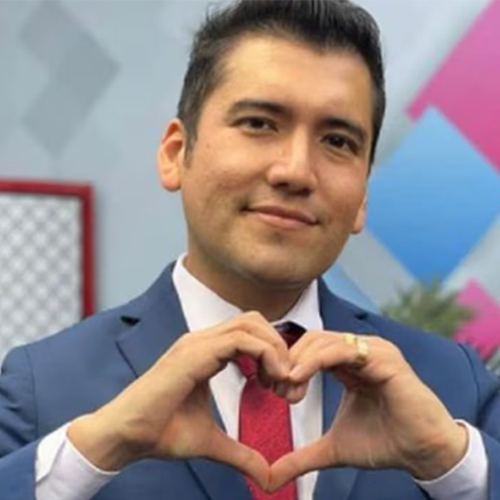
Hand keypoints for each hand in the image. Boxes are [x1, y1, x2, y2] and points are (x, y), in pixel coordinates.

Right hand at [68, 312, 290, 489]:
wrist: (126, 437)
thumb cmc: (162, 433)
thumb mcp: (212, 442)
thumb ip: (241, 453)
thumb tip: (267, 475)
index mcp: (207, 352)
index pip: (250, 333)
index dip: (273, 355)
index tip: (281, 388)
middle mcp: (203, 340)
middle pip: (255, 322)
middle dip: (279, 347)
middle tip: (286, 383)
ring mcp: (197, 343)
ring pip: (251, 324)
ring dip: (275, 349)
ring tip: (280, 383)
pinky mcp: (194, 353)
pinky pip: (240, 340)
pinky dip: (264, 354)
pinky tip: (268, 382)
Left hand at [269, 332, 467, 490]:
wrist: (423, 453)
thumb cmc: (383, 443)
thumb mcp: (333, 448)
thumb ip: (302, 457)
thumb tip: (269, 478)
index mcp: (349, 362)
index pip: (309, 348)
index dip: (288, 364)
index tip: (274, 389)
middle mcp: (360, 350)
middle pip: (311, 340)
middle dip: (289, 361)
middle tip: (277, 389)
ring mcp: (373, 350)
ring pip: (322, 341)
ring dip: (299, 361)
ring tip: (288, 387)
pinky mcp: (384, 357)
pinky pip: (342, 350)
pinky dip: (315, 360)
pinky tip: (299, 377)